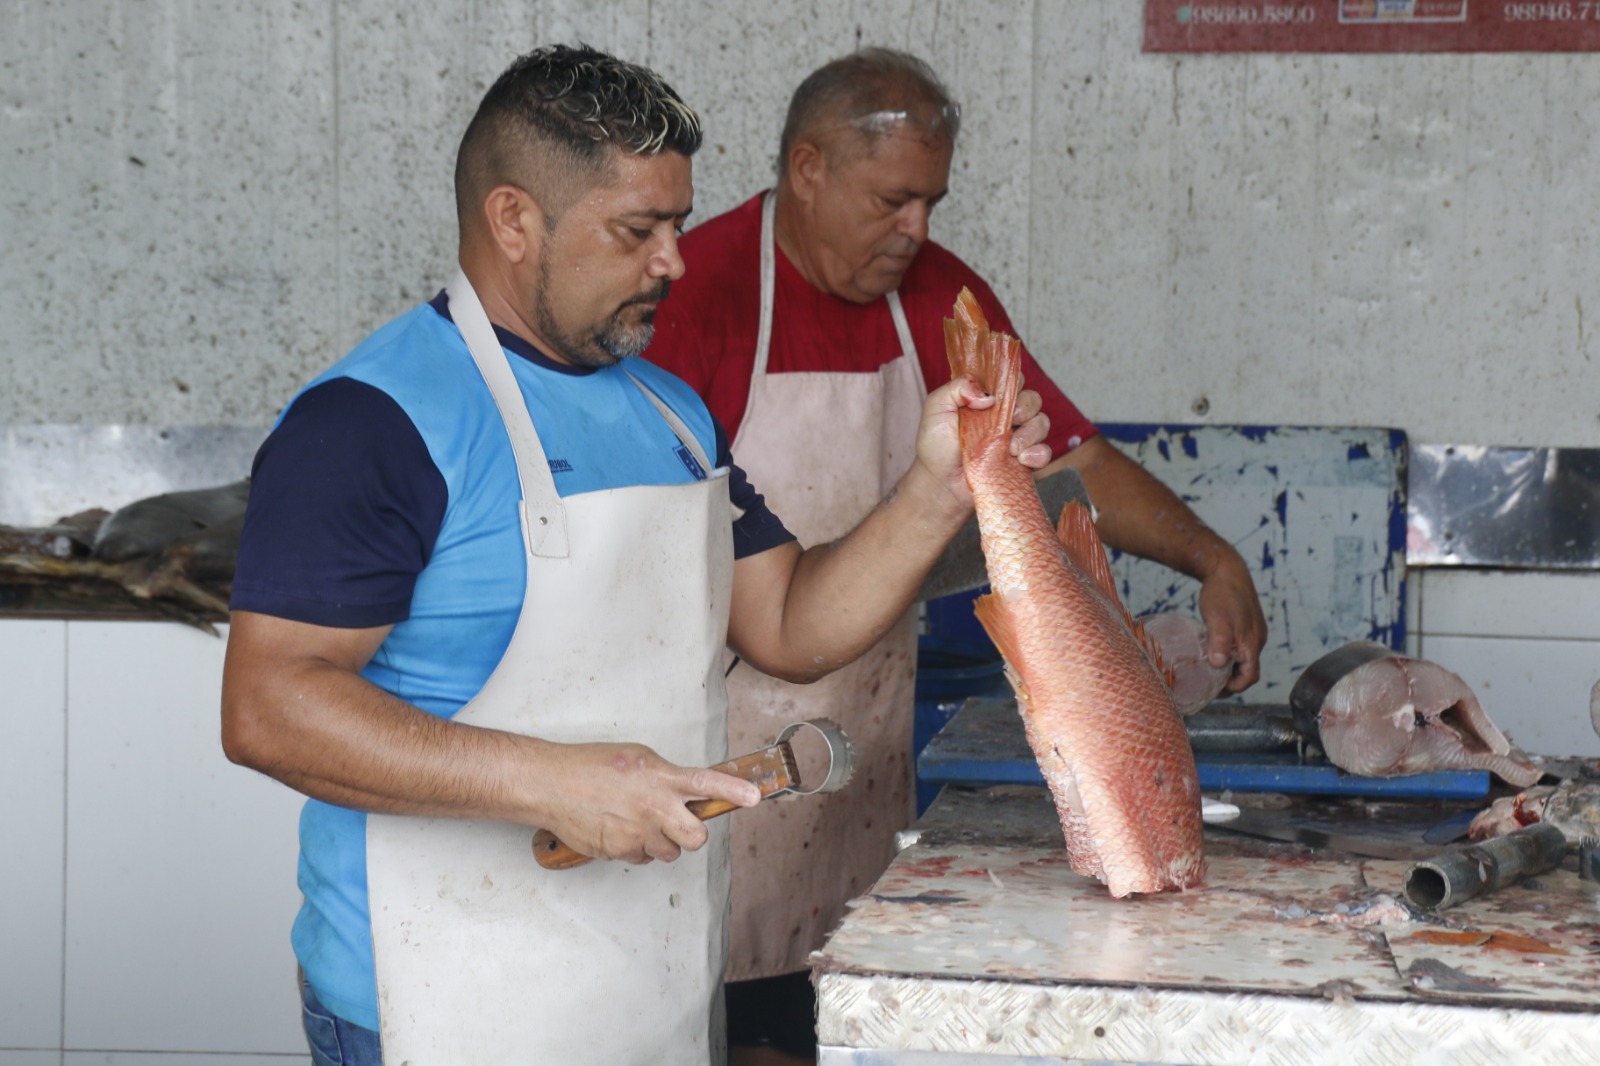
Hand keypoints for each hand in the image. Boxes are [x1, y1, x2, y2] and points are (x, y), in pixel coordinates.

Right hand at [534, 742, 759, 863]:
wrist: (553, 785)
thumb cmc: (591, 766)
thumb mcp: (638, 758)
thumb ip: (665, 775)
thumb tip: (684, 791)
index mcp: (661, 778)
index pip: (706, 784)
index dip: (734, 791)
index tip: (754, 797)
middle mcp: (655, 807)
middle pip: (696, 838)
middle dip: (692, 835)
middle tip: (680, 825)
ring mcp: (638, 833)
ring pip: (669, 852)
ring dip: (661, 842)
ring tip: (639, 822)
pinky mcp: (621, 851)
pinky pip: (642, 858)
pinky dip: (636, 848)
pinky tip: (620, 830)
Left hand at [915, 376, 1053, 506]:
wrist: (940, 484)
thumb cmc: (936, 446)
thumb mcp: (936, 408)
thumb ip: (957, 388)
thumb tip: (988, 395)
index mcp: (987, 399)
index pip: (1012, 380)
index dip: (1013, 383)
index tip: (1000, 397)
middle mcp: (1005, 416)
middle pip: (1032, 399)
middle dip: (1026, 407)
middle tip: (1010, 420)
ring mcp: (1016, 438)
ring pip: (1041, 423)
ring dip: (1031, 432)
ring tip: (1012, 448)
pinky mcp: (1023, 461)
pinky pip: (1044, 452)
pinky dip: (1038, 453)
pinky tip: (1022, 459)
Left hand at [1196, 553, 1266, 693]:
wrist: (1226, 569)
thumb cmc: (1222, 594)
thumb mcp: (1217, 620)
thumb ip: (1220, 643)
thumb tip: (1218, 665)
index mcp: (1252, 643)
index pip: (1250, 677)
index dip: (1234, 687)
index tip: (1215, 689)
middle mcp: (1257, 640)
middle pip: (1248, 670)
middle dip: (1231, 679)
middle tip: (1209, 682)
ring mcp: (1253, 631)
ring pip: (1244, 658)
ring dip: (1229, 666)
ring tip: (1209, 668)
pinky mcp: (1247, 624)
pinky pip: (1241, 646)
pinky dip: (1229, 653)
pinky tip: (1212, 649)